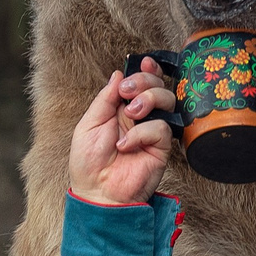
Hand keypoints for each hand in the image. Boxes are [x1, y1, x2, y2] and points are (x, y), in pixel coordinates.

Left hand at [68, 61, 177, 205]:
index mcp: (121, 109)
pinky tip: (126, 145)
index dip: (145, 70)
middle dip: (145, 81)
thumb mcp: (88, 125)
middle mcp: (140, 117)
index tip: (142, 62)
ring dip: (148, 99)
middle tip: (127, 92)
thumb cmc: (88, 164)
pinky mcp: (161, 148)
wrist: (97, 193)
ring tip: (130, 113)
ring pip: (167, 100)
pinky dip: (142, 132)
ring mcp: (151, 131)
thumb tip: (117, 75)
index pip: (140, 83)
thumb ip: (104, 99)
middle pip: (157, 85)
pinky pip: (161, 127)